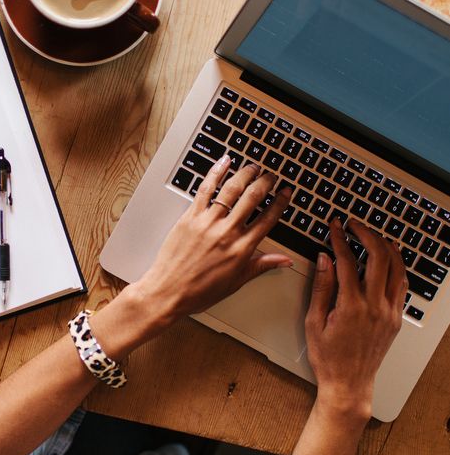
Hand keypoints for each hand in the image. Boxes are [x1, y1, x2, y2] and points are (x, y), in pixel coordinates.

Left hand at [135, 155, 292, 321]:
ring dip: (245, 173)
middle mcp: (227, 232)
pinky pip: (205, 189)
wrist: (168, 292)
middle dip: (265, 182)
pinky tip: (224, 162)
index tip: (286, 192)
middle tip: (271, 175)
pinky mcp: (190, 217)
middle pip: (252, 198)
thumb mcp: (236, 281)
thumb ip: (261, 265)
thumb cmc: (199, 291)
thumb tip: (284, 261)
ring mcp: (207, 222)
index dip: (280, 203)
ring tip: (253, 167)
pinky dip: (216, 172)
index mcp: (241, 249)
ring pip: (231, 189)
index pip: (268, 219)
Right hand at [305, 218, 406, 418]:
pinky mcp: (396, 319)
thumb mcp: (314, 322)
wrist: (348, 384)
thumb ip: (321, 287)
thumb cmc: (328, 357)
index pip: (348, 262)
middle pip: (378, 257)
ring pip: (396, 268)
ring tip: (374, 235)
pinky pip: (402, 285)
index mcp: (351, 307)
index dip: (340, 239)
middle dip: (366, 235)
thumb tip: (324, 260)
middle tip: (354, 226)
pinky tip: (389, 259)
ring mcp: (389, 312)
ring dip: (386, 247)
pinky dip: (397, 267)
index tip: (335, 227)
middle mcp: (375, 307)